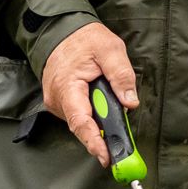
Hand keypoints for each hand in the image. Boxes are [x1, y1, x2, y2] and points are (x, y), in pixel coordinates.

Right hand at [42, 21, 136, 167]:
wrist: (62, 32)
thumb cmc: (85, 39)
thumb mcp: (110, 49)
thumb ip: (121, 75)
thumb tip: (130, 102)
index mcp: (67, 87)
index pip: (80, 122)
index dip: (95, 142)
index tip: (107, 157)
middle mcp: (57, 100)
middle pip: (83, 126)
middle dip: (103, 137)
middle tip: (123, 148)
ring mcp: (57, 103)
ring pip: (82, 122)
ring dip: (100, 123)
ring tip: (115, 116)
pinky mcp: (61, 103)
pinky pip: (79, 115)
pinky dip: (93, 116)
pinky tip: (103, 109)